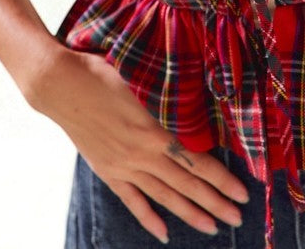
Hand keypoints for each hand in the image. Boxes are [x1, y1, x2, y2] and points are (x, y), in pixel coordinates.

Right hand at [30, 45, 249, 242]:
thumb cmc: (103, 71)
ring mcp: (124, 166)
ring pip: (164, 195)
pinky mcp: (108, 170)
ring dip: (189, 213)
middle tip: (237, 217)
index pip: (196, 162)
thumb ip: (168, 95)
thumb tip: (197, 97)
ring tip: (212, 227)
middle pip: (186, 184)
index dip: (221, 178)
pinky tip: (164, 233)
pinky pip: (132, 200)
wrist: (62, 85)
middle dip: (214, 202)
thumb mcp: (142, 79)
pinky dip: (149, 217)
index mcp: (154, 131)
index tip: (242, 191)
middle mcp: (142, 154)